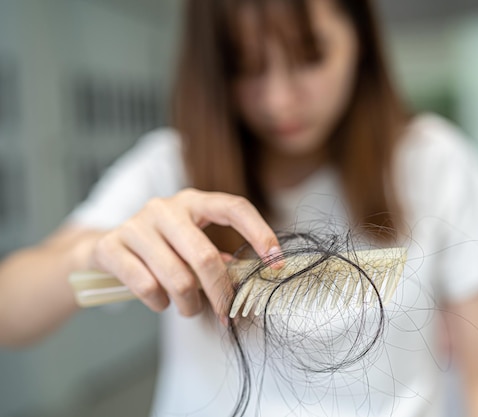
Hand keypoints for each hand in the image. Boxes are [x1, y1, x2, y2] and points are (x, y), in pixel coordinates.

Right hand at [89, 189, 280, 319]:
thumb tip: (248, 279)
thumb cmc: (160, 248)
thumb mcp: (190, 244)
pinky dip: (159, 303)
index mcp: (193, 201)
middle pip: (205, 256)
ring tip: (189, 308)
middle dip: (220, 292)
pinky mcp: (111, 246)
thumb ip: (217, 257)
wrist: (104, 248)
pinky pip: (146, 286)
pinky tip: (161, 301)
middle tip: (226, 312)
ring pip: (177, 278)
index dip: (260, 233)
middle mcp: (165, 207)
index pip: (234, 207)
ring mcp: (136, 225)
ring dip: (189, 304)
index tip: (276, 263)